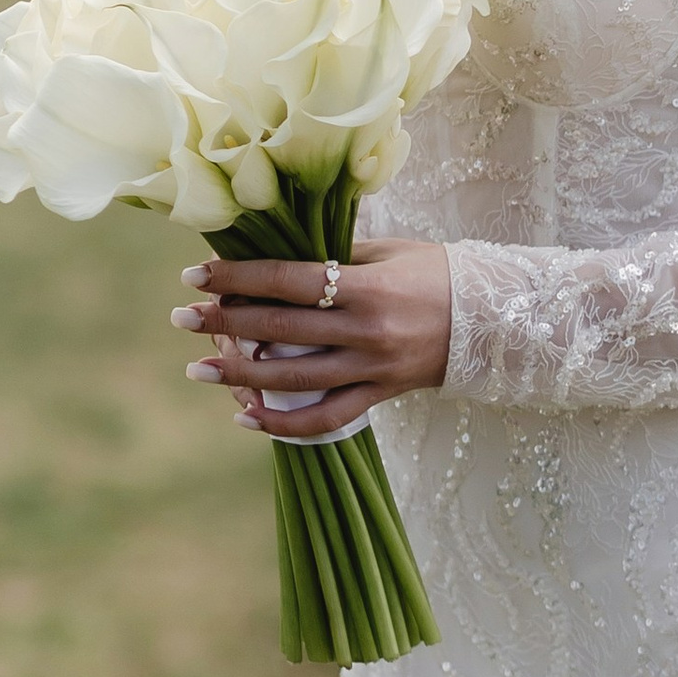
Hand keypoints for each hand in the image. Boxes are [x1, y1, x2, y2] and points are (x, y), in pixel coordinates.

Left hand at [173, 240, 452, 436]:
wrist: (496, 319)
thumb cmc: (436, 273)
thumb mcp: (389, 251)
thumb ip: (333, 256)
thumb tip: (274, 261)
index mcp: (365, 285)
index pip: (285, 281)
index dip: (236, 278)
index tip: (195, 276)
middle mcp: (366, 329)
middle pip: (280, 329)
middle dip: (225, 323)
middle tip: (181, 318)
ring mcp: (373, 368)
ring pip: (294, 379)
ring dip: (240, 376)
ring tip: (198, 369)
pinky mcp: (381, 395)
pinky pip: (326, 418)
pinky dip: (284, 424)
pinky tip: (246, 417)